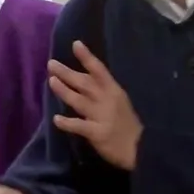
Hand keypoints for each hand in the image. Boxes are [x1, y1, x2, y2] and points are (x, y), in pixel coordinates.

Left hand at [48, 41, 142, 169]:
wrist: (142, 149)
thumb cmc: (130, 125)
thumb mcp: (121, 102)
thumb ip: (106, 93)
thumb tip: (87, 81)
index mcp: (115, 91)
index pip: (99, 70)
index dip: (87, 57)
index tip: (75, 44)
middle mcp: (106, 100)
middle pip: (84, 83)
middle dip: (67, 72)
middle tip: (51, 64)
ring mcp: (101, 116)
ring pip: (78, 100)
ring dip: (63, 91)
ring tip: (51, 81)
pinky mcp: (97, 132)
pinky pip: (78, 126)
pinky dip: (67, 123)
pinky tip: (56, 119)